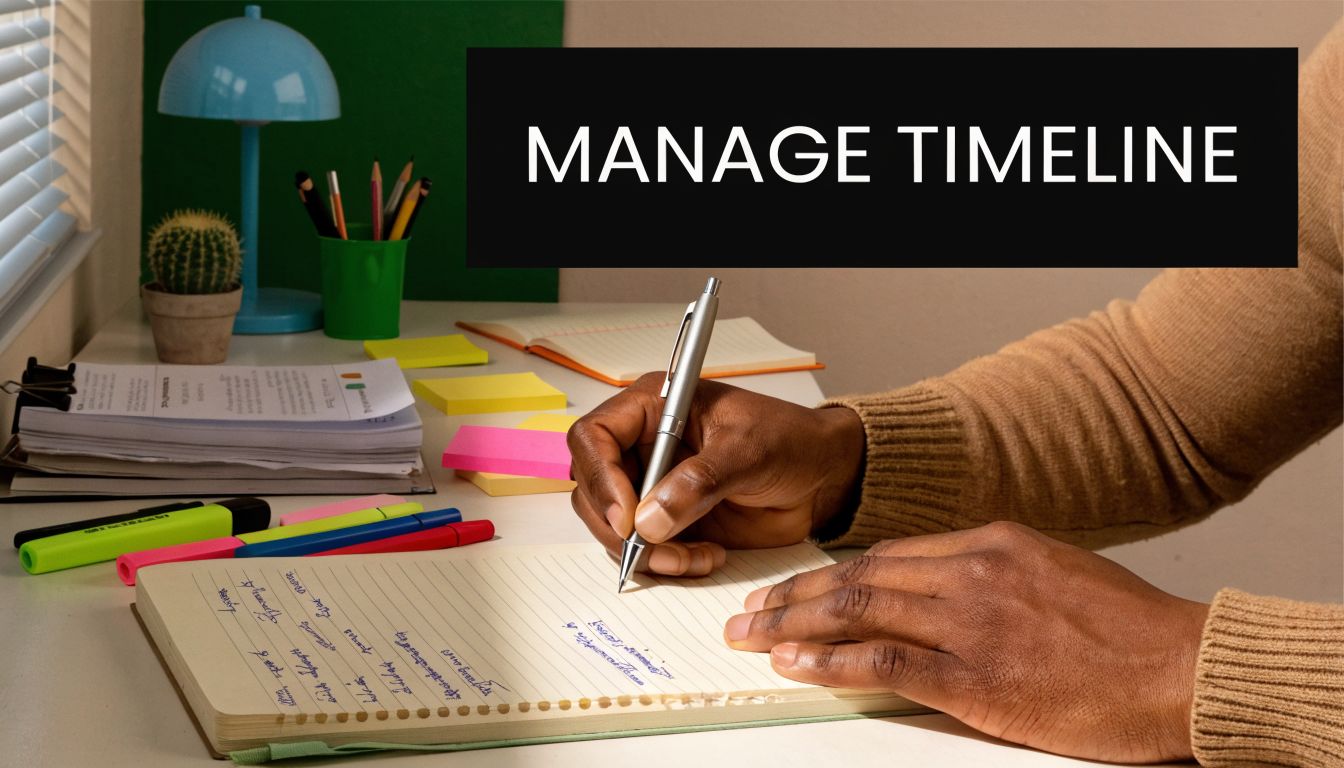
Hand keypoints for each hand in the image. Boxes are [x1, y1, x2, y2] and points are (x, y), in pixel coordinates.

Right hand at [567, 373, 864, 576]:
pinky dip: (666, 562)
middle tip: (653, 549)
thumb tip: (649, 518)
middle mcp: (643, 446)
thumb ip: (699, 480)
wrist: (821, 477)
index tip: (626, 517)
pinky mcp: (668, 520)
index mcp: (654, 408)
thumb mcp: (749, 450)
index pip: (594, 437)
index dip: (600, 478)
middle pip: (592, 488)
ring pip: (613, 526)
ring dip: (645, 552)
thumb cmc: (790, 441)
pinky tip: (705, 558)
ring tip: (693, 557)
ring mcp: (652, 485)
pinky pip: (644, 549)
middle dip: (618, 527)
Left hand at [724, 521, 1208, 762]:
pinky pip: (885, 662)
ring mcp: (970, 621)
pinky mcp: (977, 676)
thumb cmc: (1128, 629)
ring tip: (750, 636)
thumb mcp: (1052, 574)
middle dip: (793, 596)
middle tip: (747, 611)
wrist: (1182, 665)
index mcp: (989, 543)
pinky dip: (831, 662)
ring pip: (859, 610)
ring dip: (794, 624)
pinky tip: (794, 664)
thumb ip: (989, 578)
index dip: (829, 574)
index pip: (886, 555)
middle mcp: (970, 571)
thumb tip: (936, 593)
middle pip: (858, 577)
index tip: (796, 589)